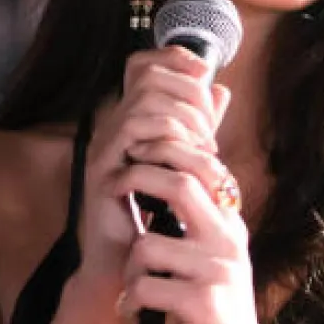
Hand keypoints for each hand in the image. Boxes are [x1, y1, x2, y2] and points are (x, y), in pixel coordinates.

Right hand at [77, 46, 227, 299]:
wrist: (129, 264)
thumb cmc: (157, 218)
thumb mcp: (186, 165)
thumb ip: (199, 127)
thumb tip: (221, 89)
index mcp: (131, 121)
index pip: (143, 66)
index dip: (175, 59)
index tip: (206, 76)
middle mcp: (113, 128)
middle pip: (147, 78)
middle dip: (190, 97)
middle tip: (211, 132)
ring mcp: (105, 148)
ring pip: (145, 104)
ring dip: (186, 123)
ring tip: (207, 152)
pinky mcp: (103, 170)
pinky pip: (135, 134)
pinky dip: (171, 142)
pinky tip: (191, 163)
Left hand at [116, 155, 274, 323]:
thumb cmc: (218, 316)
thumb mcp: (217, 262)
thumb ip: (199, 226)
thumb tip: (163, 179)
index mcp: (231, 226)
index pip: (202, 167)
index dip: (163, 151)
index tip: (132, 155)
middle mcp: (230, 242)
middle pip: (181, 185)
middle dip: (136, 178)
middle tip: (111, 187)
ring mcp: (219, 273)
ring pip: (148, 245)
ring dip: (129, 269)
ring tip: (134, 288)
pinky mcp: (203, 305)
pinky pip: (147, 287)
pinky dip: (130, 300)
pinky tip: (133, 310)